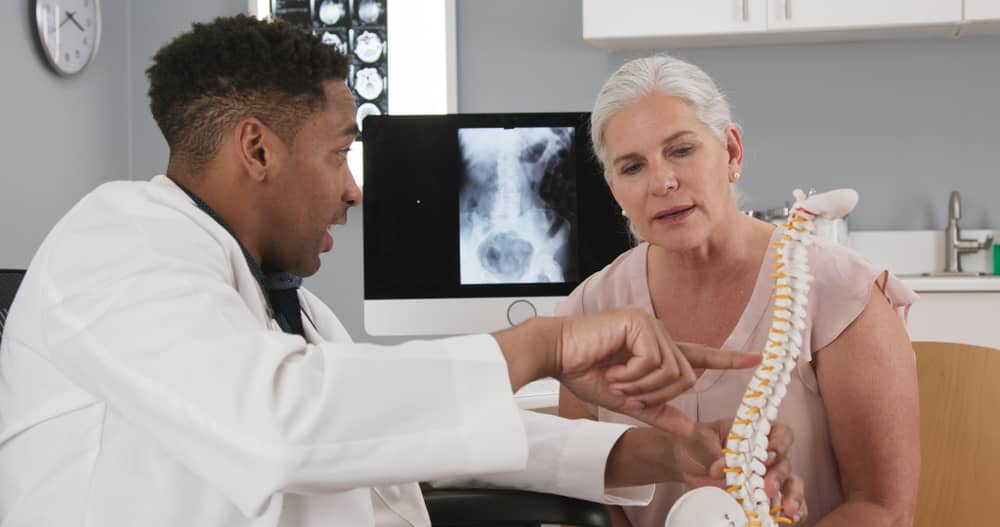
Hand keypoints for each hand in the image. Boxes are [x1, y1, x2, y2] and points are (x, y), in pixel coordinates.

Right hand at [554, 307, 759, 434]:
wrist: (555, 353)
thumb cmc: (583, 371)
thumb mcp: (626, 399)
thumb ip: (656, 410)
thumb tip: (687, 426)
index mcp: (656, 349)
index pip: (699, 355)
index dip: (728, 359)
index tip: (757, 359)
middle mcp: (658, 333)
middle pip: (687, 375)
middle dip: (659, 393)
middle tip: (628, 393)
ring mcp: (649, 324)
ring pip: (672, 370)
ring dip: (644, 386)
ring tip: (617, 379)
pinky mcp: (638, 322)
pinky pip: (654, 361)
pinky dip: (634, 374)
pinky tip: (614, 369)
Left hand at [675, 419, 807, 523]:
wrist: (684, 461)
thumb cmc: (696, 442)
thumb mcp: (701, 441)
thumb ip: (711, 453)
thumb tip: (719, 468)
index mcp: (754, 433)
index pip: (779, 433)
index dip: (780, 442)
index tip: (769, 454)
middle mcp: (765, 454)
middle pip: (785, 462)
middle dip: (779, 475)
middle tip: (768, 487)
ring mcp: (765, 475)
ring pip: (790, 483)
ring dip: (792, 495)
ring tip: (787, 509)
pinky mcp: (760, 495)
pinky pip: (782, 502)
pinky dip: (790, 511)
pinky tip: (789, 518)